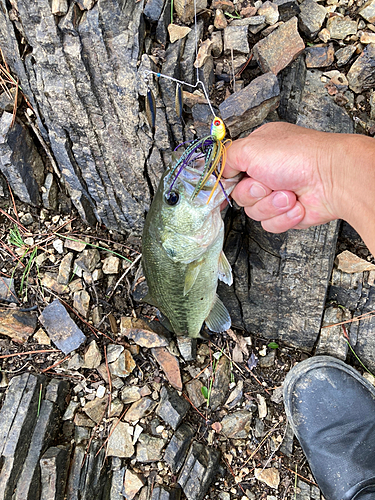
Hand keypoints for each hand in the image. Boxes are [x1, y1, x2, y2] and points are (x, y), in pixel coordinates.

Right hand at [224, 122, 338, 232]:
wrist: (331, 179)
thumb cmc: (299, 156)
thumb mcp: (250, 147)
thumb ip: (226, 158)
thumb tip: (217, 171)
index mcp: (257, 152)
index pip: (231, 170)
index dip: (227, 181)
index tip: (226, 186)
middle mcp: (267, 172)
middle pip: (240, 195)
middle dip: (253, 193)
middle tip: (267, 184)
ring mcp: (277, 194)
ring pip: (255, 213)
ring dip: (271, 205)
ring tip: (288, 193)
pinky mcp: (287, 213)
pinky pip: (270, 224)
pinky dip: (283, 216)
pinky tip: (296, 204)